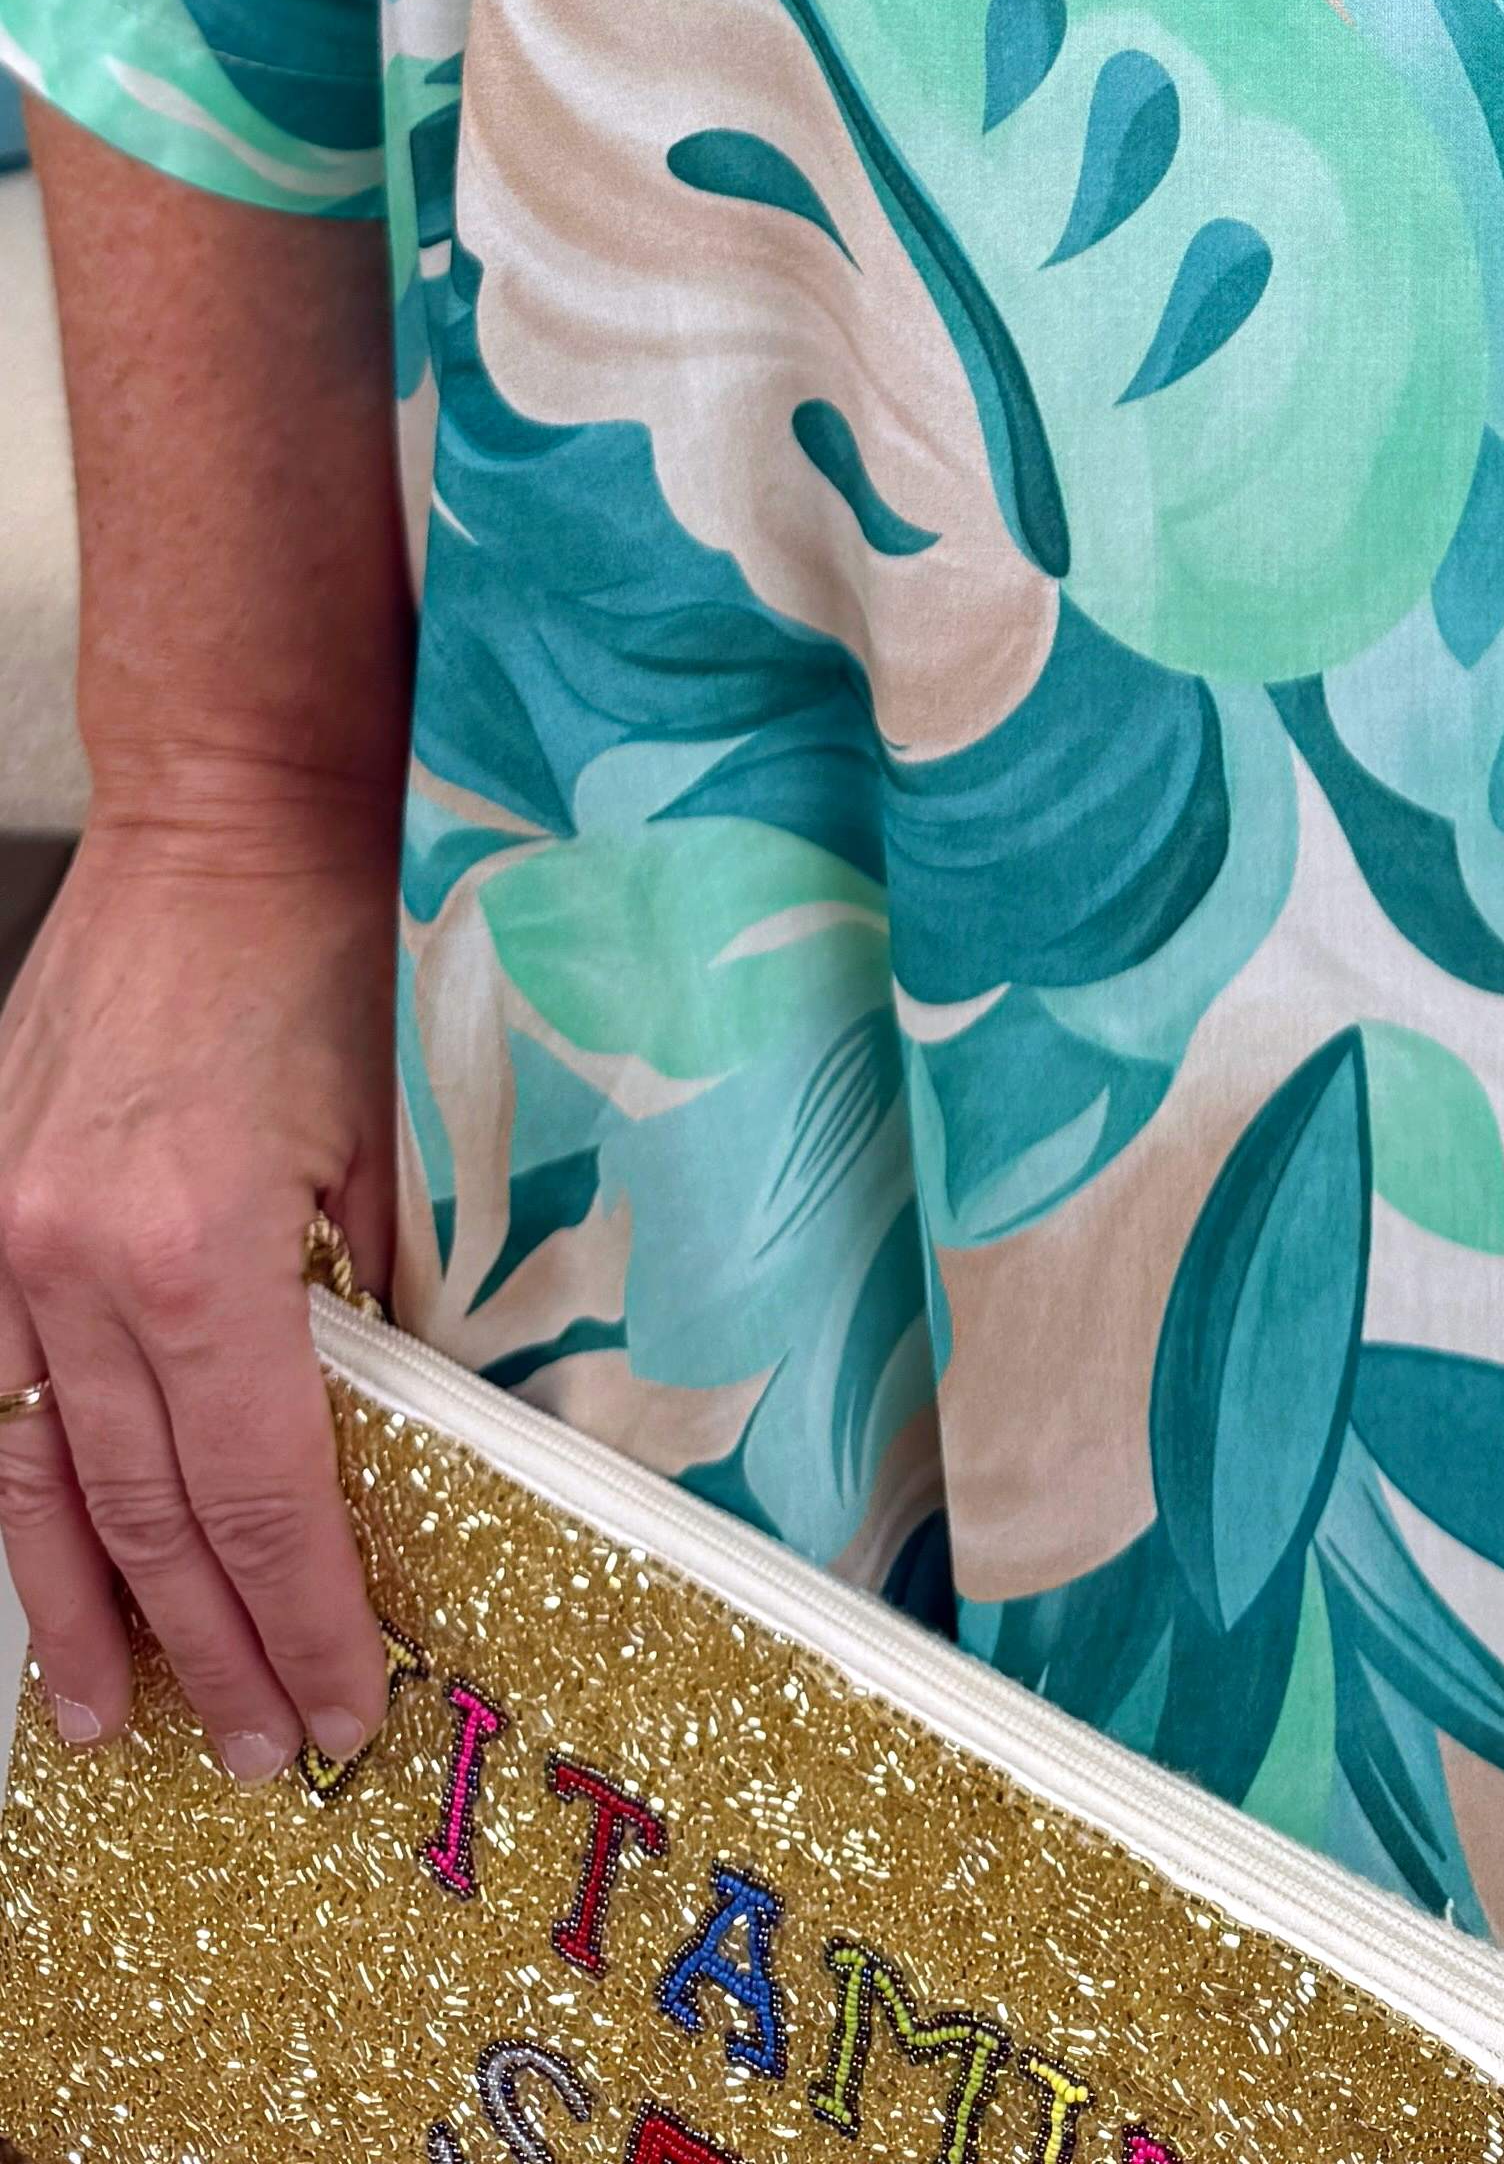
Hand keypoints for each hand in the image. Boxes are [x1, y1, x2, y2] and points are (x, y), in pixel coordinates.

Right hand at [0, 787, 402, 1778]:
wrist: (222, 815)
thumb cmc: (328, 950)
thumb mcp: (392, 1150)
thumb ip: (380, 1315)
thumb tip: (401, 1467)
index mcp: (200, 1250)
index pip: (260, 1495)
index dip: (302, 1618)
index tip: (342, 1704)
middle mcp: (76, 1261)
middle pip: (147, 1514)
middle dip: (207, 1648)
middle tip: (255, 1751)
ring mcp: (4, 1237)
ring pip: (37, 1480)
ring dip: (81, 1613)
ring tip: (110, 1718)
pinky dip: (18, 1497)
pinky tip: (41, 1567)